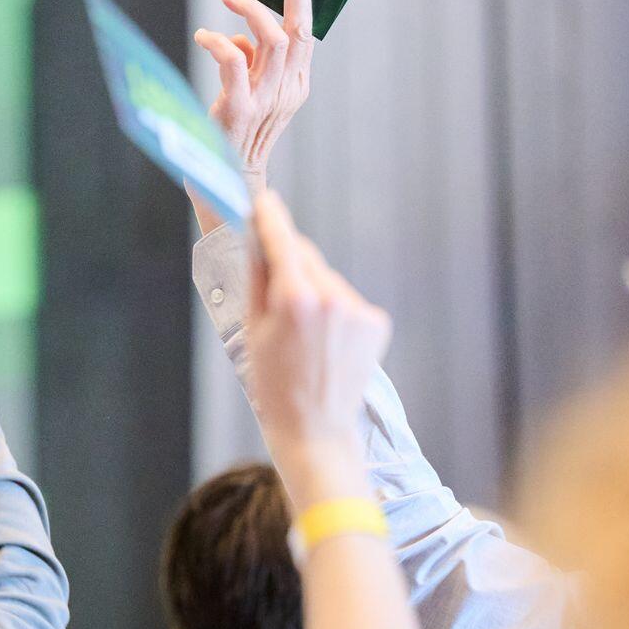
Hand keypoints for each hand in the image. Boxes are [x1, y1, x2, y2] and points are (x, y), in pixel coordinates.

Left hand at [194, 0, 313, 196]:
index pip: (305, 32)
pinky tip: (203, 37)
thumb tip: (239, 37)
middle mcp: (287, 91)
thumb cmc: (234, 138)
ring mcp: (265, 101)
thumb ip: (251, 65)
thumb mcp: (252, 97)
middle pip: (299, 28)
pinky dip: (219, 41)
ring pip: (273, 39)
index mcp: (296, 86)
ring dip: (251, 9)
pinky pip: (234, 61)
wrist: (228, 186)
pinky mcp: (239, 110)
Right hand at [245, 192, 387, 502]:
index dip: (270, 217)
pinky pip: (345, 299)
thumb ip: (259, 277)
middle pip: (305, 256)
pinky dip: (332, 308)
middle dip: (288, 261)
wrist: (315, 429)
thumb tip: (259, 239)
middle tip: (270, 283)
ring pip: (326, 278)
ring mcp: (357, 310)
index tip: (263, 200)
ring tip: (300, 330)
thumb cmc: (273, 383)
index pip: (280, 240)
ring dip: (312, 287)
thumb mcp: (254, 329)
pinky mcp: (375, 322)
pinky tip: (323, 339)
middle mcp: (331, 298)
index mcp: (294, 299)